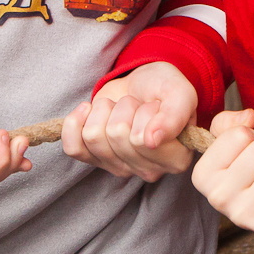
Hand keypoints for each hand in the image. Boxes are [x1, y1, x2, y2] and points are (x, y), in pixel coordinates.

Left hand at [61, 62, 198, 181]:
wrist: (143, 83)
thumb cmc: (164, 90)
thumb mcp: (180, 94)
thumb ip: (174, 116)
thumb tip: (152, 141)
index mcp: (176, 159)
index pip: (143, 141)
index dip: (145, 113)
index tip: (156, 107)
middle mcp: (149, 170)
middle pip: (116, 135)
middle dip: (124, 108)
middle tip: (137, 106)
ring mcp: (119, 167)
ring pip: (93, 136)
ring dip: (105, 110)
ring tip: (120, 108)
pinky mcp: (94, 158)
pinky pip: (72, 147)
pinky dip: (76, 122)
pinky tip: (90, 111)